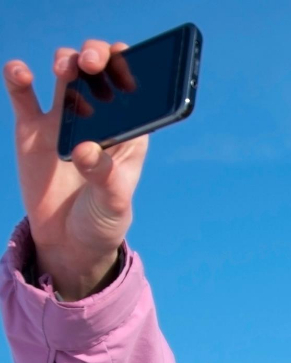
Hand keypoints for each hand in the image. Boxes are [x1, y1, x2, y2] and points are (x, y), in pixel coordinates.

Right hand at [4, 39, 147, 300]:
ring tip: (66, 70)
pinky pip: (23, 96)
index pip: (134, 87)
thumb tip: (84, 150)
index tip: (126, 57)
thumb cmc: (102, 218)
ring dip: (66, 61)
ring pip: (66, 74)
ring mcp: (65, 119)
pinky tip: (20, 72)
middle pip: (99, 71)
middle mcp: (99, 117)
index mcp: (129, 130)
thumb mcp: (113, 202)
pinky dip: (18, 78)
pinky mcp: (33, 129)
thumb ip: (103, 177)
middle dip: (98, 56)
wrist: (69, 242)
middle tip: (92, 63)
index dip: (132, 65)